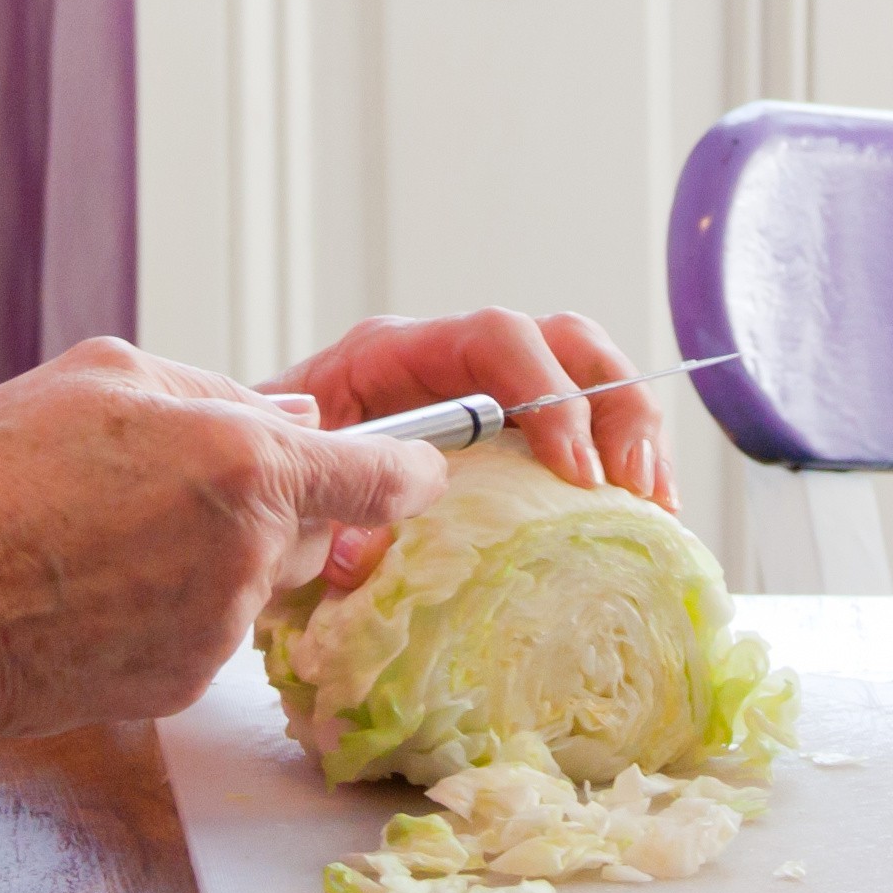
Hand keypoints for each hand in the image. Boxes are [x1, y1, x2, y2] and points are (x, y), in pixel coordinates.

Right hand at [0, 338, 443, 739]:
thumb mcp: (101, 377)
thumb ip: (216, 392)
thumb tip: (299, 421)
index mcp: (246, 466)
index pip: (387, 477)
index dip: (408, 471)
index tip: (411, 469)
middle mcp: (248, 559)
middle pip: (316, 533)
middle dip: (274, 508)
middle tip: (178, 487)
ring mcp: (216, 635)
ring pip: (255, 586)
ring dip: (214, 559)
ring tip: (111, 537)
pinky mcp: (179, 690)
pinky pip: (205, 634)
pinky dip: (170, 610)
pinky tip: (92, 588)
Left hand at [271, 310, 674, 591]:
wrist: (237, 485)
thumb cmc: (255, 479)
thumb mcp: (279, 492)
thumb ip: (318, 515)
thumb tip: (368, 553)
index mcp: (390, 357)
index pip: (493, 340)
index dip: (547, 394)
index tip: (575, 473)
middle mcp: (445, 363)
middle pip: (561, 340)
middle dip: (613, 403)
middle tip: (634, 485)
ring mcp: (480, 394)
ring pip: (586, 373)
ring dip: (633, 430)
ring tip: (654, 504)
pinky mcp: (502, 436)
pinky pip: (580, 425)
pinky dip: (619, 461)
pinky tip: (640, 515)